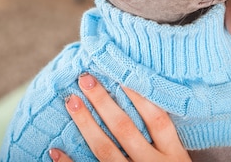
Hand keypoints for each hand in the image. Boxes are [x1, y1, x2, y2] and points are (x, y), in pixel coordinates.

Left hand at [49, 73, 190, 161]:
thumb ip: (165, 144)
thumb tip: (142, 104)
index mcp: (175, 157)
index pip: (158, 120)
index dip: (140, 96)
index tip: (121, 76)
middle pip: (126, 128)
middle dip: (103, 102)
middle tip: (85, 79)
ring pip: (105, 149)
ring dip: (85, 123)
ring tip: (71, 102)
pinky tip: (54, 151)